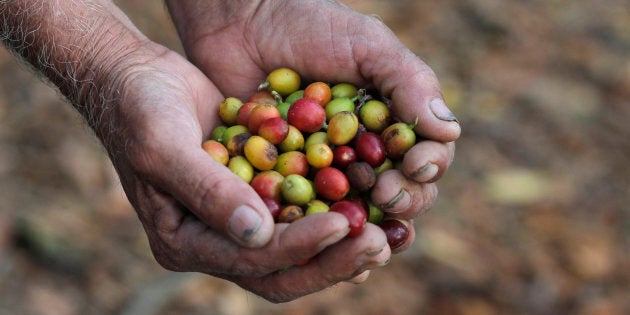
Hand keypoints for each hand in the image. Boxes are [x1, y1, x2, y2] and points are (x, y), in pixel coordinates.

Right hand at [98, 43, 390, 302]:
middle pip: (281, 271)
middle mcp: (215, 241)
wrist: (139, 81)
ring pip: (297, 252)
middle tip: (377, 244)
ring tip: (388, 236)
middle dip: (331, 261)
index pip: (250, 260)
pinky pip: (301, 216)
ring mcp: (237, 220)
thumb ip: (207, 192)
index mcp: (185, 242)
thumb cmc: (140, 111)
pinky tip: (371, 206)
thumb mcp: (164, 147)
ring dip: (342, 246)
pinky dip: (335, 214)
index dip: (298, 247)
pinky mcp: (257, 195)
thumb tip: (259, 235)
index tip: (342, 224)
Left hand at [167, 0, 458, 252]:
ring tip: (359, 223)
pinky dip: (313, 227)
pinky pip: (304, 212)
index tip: (415, 165)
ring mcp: (325, 170)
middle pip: (398, 191)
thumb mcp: (366, 45)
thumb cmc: (308, 24)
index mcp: (392, 123)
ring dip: (364, 223)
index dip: (428, 167)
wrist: (239, 21)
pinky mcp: (285, 181)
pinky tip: (318, 235)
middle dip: (402, 198)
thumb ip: (409, 83)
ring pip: (356, 211)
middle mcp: (364, 152)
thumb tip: (450, 130)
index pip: (426, 156)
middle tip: (386, 195)